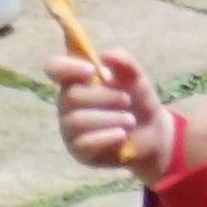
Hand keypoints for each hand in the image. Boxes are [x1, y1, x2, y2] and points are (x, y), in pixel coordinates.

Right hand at [49, 48, 176, 182]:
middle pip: (71, 95)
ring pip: (77, 120)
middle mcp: (66, 101)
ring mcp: (69, 127)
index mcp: (75, 79)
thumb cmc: (138, 100)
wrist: (153, 134)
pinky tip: (122, 135)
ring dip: (109, 118)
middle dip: (104, 97)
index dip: (67, 67)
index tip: (92, 71)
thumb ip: (123, 61)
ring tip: (131, 120)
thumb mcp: (136, 77)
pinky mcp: (78, 150)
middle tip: (127, 100)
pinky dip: (106, 137)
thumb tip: (105, 56)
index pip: (53, 67)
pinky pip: (84, 143)